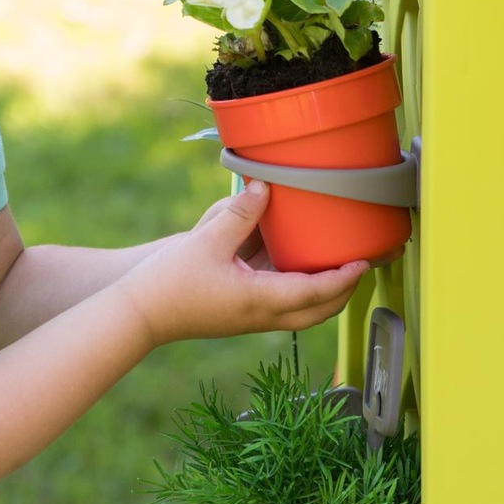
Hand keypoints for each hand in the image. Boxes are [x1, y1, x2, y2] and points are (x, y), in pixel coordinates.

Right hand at [116, 181, 366, 345]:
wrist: (139, 314)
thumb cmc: (170, 282)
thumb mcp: (207, 240)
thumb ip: (239, 213)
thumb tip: (266, 186)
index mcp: (260, 300)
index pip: (316, 293)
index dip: (344, 278)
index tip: (364, 262)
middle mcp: (261, 314)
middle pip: (317, 312)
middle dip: (344, 292)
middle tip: (361, 266)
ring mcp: (251, 316)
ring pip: (301, 310)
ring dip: (323, 292)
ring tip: (338, 264)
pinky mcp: (239, 311)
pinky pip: (280, 301)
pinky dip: (297, 286)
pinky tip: (295, 260)